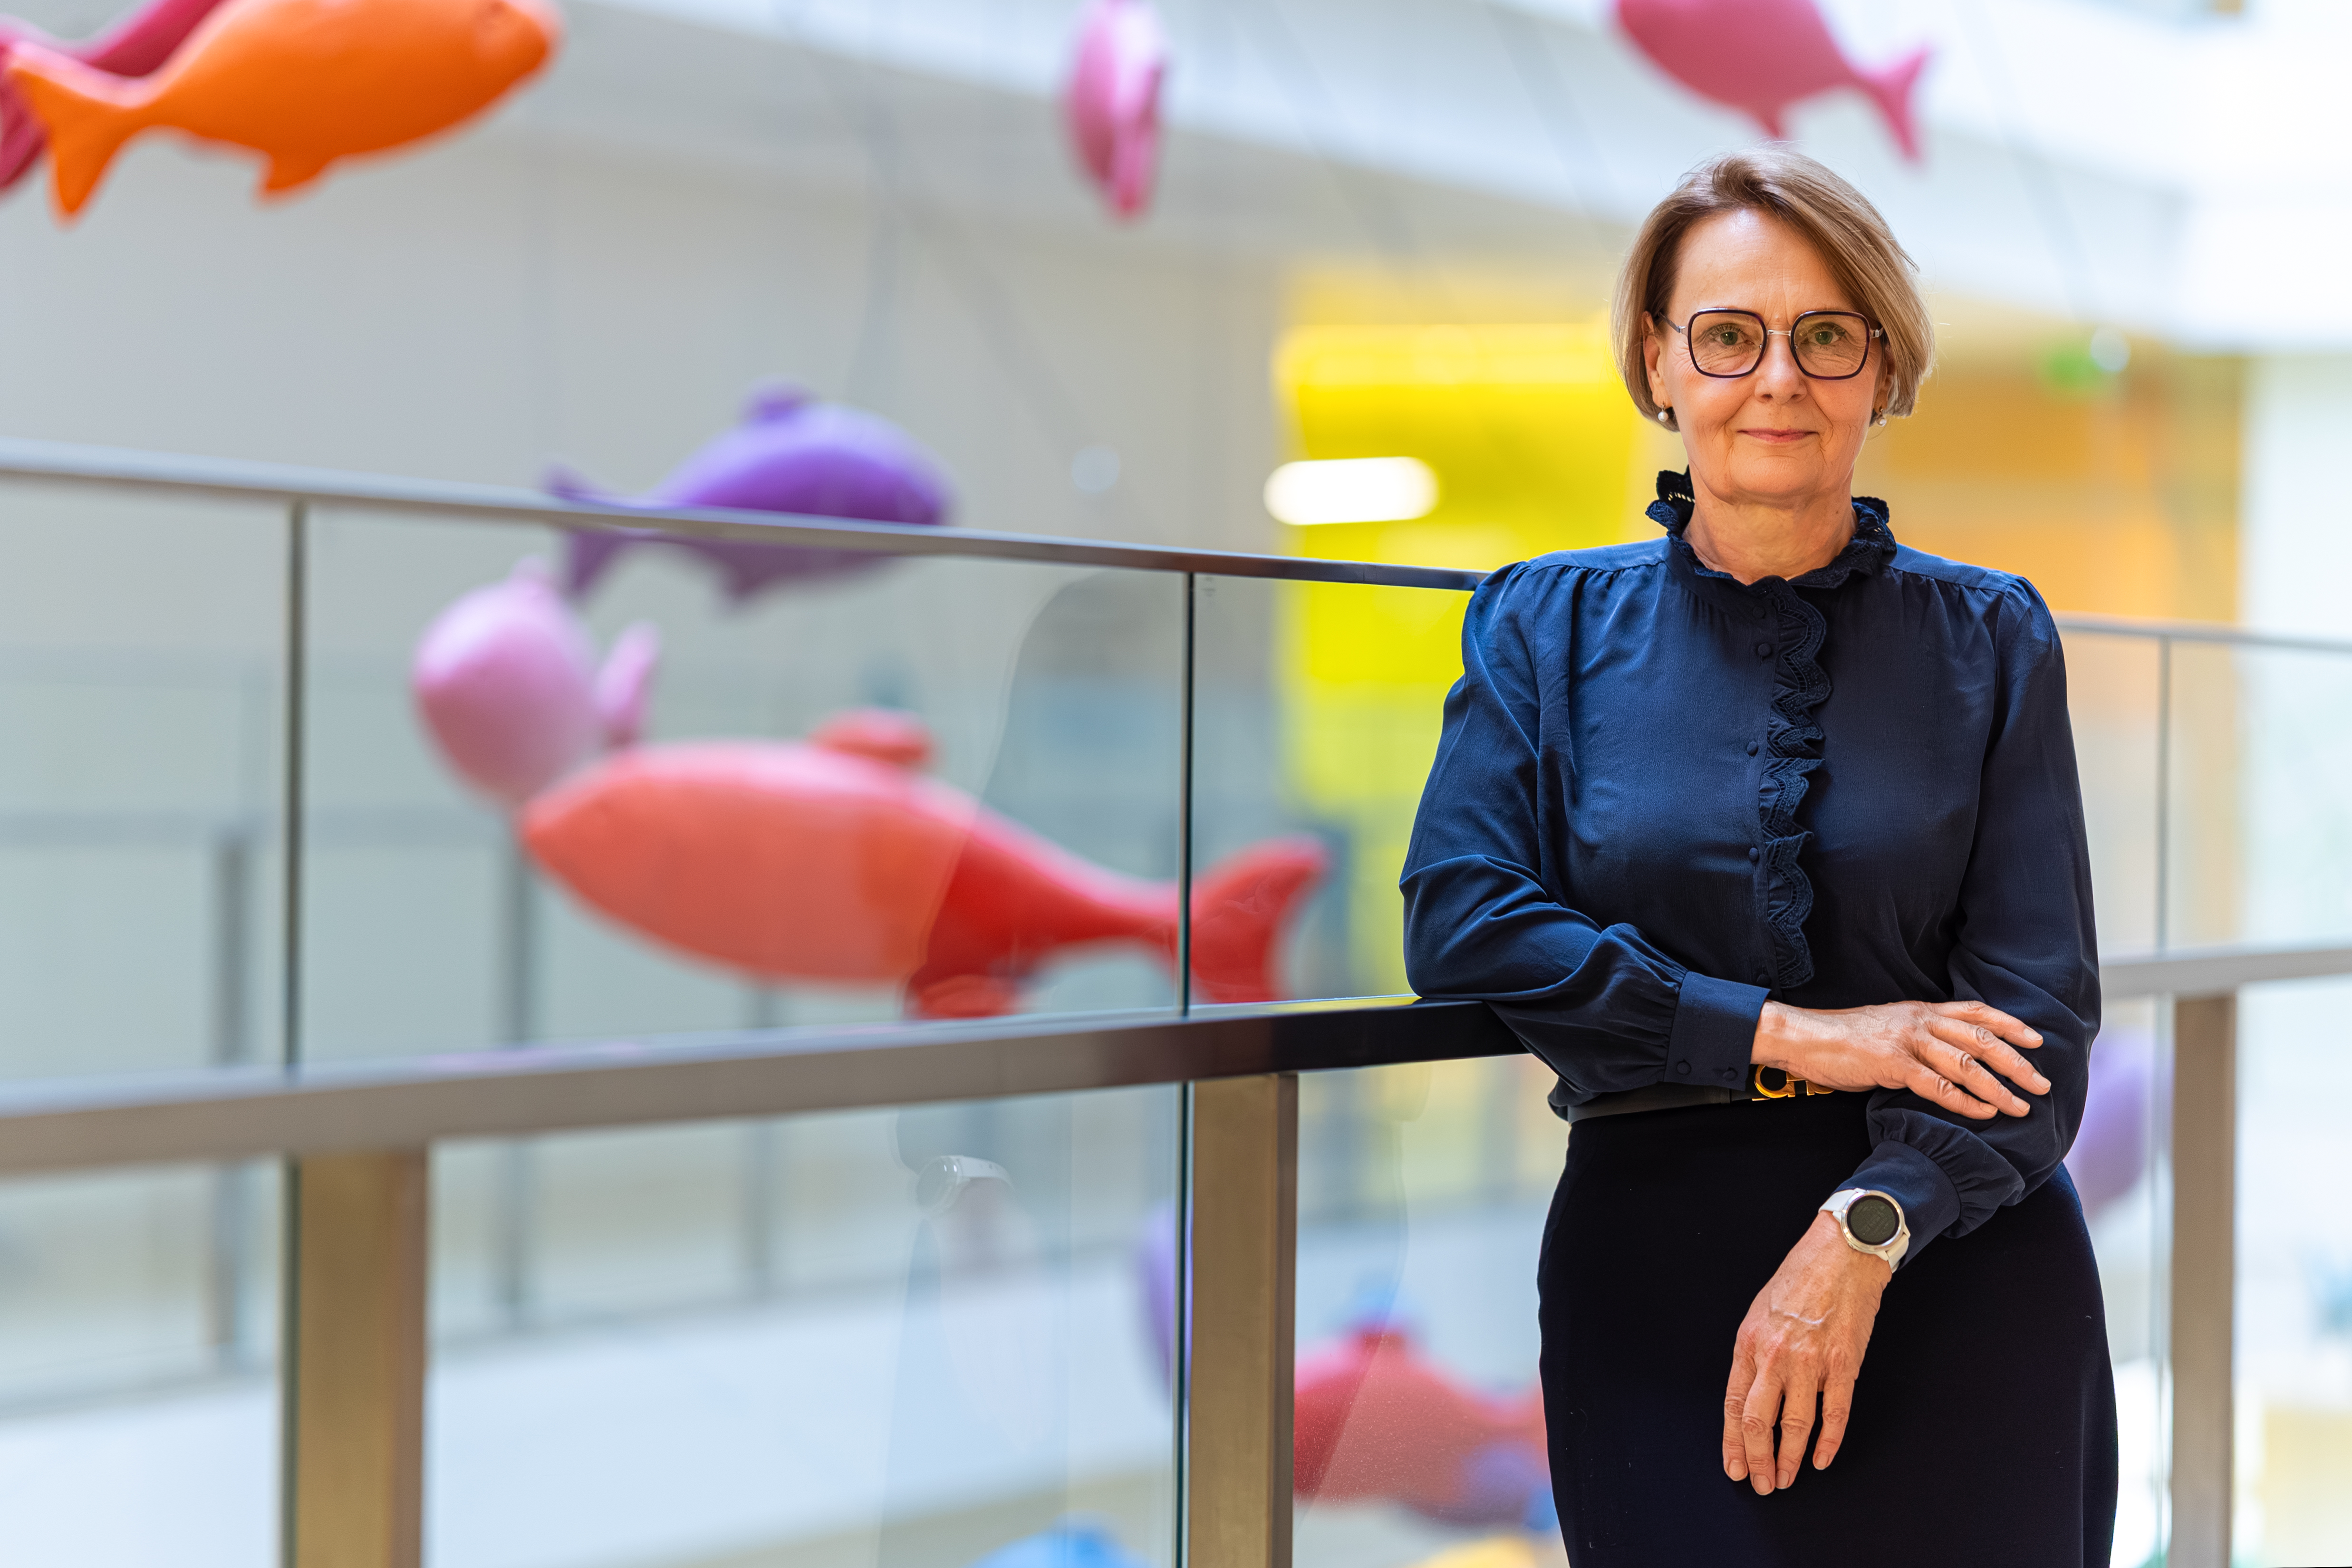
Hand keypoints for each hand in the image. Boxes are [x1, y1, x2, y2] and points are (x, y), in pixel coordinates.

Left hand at [1722, 1212, 1887, 1492]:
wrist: (1841, 1254)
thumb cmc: (1799, 1280)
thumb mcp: (1760, 1311)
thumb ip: (1754, 1352)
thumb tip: (1749, 1392)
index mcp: (1749, 1342)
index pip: (1735, 1403)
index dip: (1733, 1441)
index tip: (1733, 1467)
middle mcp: (1775, 1355)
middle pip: (1759, 1420)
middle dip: (1757, 1458)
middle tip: (1760, 1484)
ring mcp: (1810, 1361)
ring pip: (1796, 1424)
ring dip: (1790, 1458)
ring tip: (1786, 1479)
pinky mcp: (1844, 1364)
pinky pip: (1834, 1413)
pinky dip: (1828, 1441)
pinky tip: (1821, 1460)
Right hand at [1752, 998, 2047, 1119]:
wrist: (1805, 1037)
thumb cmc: (1844, 1037)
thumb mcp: (1889, 1025)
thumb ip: (1919, 1034)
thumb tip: (1946, 1052)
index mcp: (1921, 1010)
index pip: (1976, 1012)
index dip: (2010, 1025)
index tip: (2036, 1040)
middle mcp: (1920, 1021)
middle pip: (1981, 1039)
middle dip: (2016, 1062)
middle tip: (2041, 1084)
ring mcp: (1907, 1042)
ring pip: (1967, 1064)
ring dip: (1999, 1087)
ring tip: (2021, 1106)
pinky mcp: (1893, 1065)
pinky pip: (1939, 1086)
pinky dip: (1966, 1102)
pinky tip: (1984, 1112)